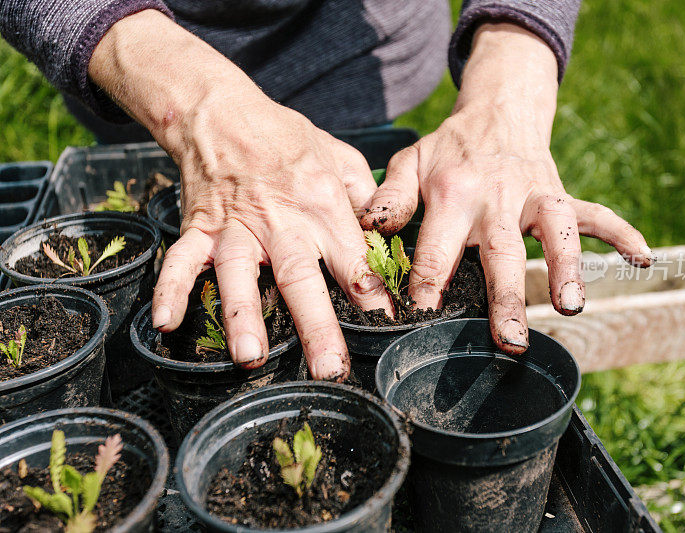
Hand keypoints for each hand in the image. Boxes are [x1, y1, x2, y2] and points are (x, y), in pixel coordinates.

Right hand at [89, 10, 390, 379]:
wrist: (223, 113)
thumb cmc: (288, 140)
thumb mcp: (341, 156)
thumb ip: (367, 197)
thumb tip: (386, 235)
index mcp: (321, 205)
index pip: (351, 258)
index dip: (370, 294)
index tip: (384, 326)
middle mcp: (279, 221)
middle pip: (299, 277)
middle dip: (316, 325)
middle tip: (328, 368)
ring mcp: (235, 227)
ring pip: (238, 274)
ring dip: (243, 314)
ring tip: (249, 356)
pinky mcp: (199, 227)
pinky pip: (179, 260)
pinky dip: (169, 290)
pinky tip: (164, 323)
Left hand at [361, 23, 652, 351]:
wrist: (496, 112)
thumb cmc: (448, 151)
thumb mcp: (409, 164)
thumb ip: (390, 199)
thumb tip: (370, 229)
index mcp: (453, 193)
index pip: (437, 247)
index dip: (428, 283)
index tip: (424, 317)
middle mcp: (497, 197)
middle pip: (503, 250)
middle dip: (507, 295)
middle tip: (510, 339)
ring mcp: (535, 196)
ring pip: (557, 231)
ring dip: (568, 267)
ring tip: (574, 307)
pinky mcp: (561, 195)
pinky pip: (597, 212)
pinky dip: (621, 232)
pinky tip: (643, 258)